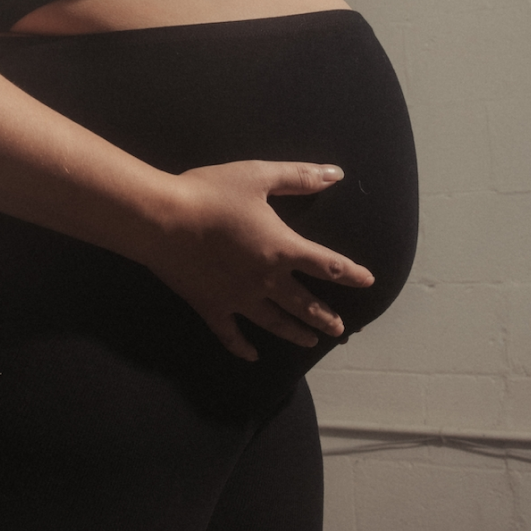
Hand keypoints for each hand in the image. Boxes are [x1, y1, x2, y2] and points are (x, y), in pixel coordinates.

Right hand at [144, 160, 373, 362]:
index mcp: (281, 248)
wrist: (162, 219)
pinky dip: (242, 347)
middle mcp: (266, 280)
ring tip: (311, 343)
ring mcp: (239, 299)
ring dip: (295, 333)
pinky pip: (231, 334)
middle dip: (324, 317)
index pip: (326, 265)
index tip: (367, 281)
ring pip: (274, 323)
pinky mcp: (212, 307)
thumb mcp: (258, 176)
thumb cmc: (211, 193)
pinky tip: (251, 355)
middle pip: (304, 304)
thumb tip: (335, 174)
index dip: (350, 274)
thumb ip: (298, 176)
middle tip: (339, 330)